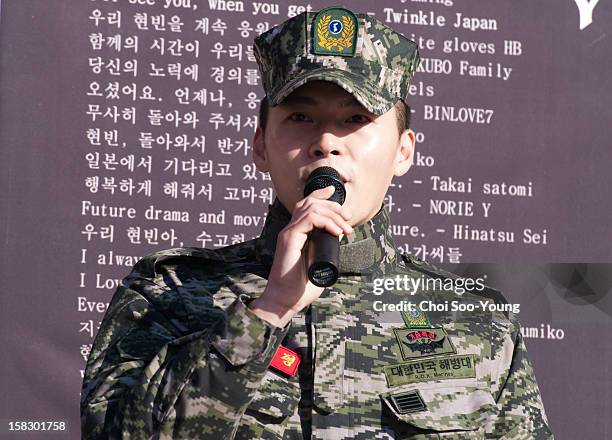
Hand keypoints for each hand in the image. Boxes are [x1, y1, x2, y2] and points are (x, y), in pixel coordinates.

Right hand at [249, 186, 352, 326]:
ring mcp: (288, 233)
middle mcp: (290, 230)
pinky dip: (325, 221)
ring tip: (345, 229)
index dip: (321, 195)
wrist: (285, 300)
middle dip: (333, 205)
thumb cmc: (300, 287)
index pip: (306, 205)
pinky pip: (308, 219)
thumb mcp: (317, 263)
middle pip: (309, 202)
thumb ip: (323, 252)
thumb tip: (338, 244)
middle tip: (348, 217)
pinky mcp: (289, 239)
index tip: (339, 198)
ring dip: (333, 215)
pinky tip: (336, 232)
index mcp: (296, 234)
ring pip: (311, 208)